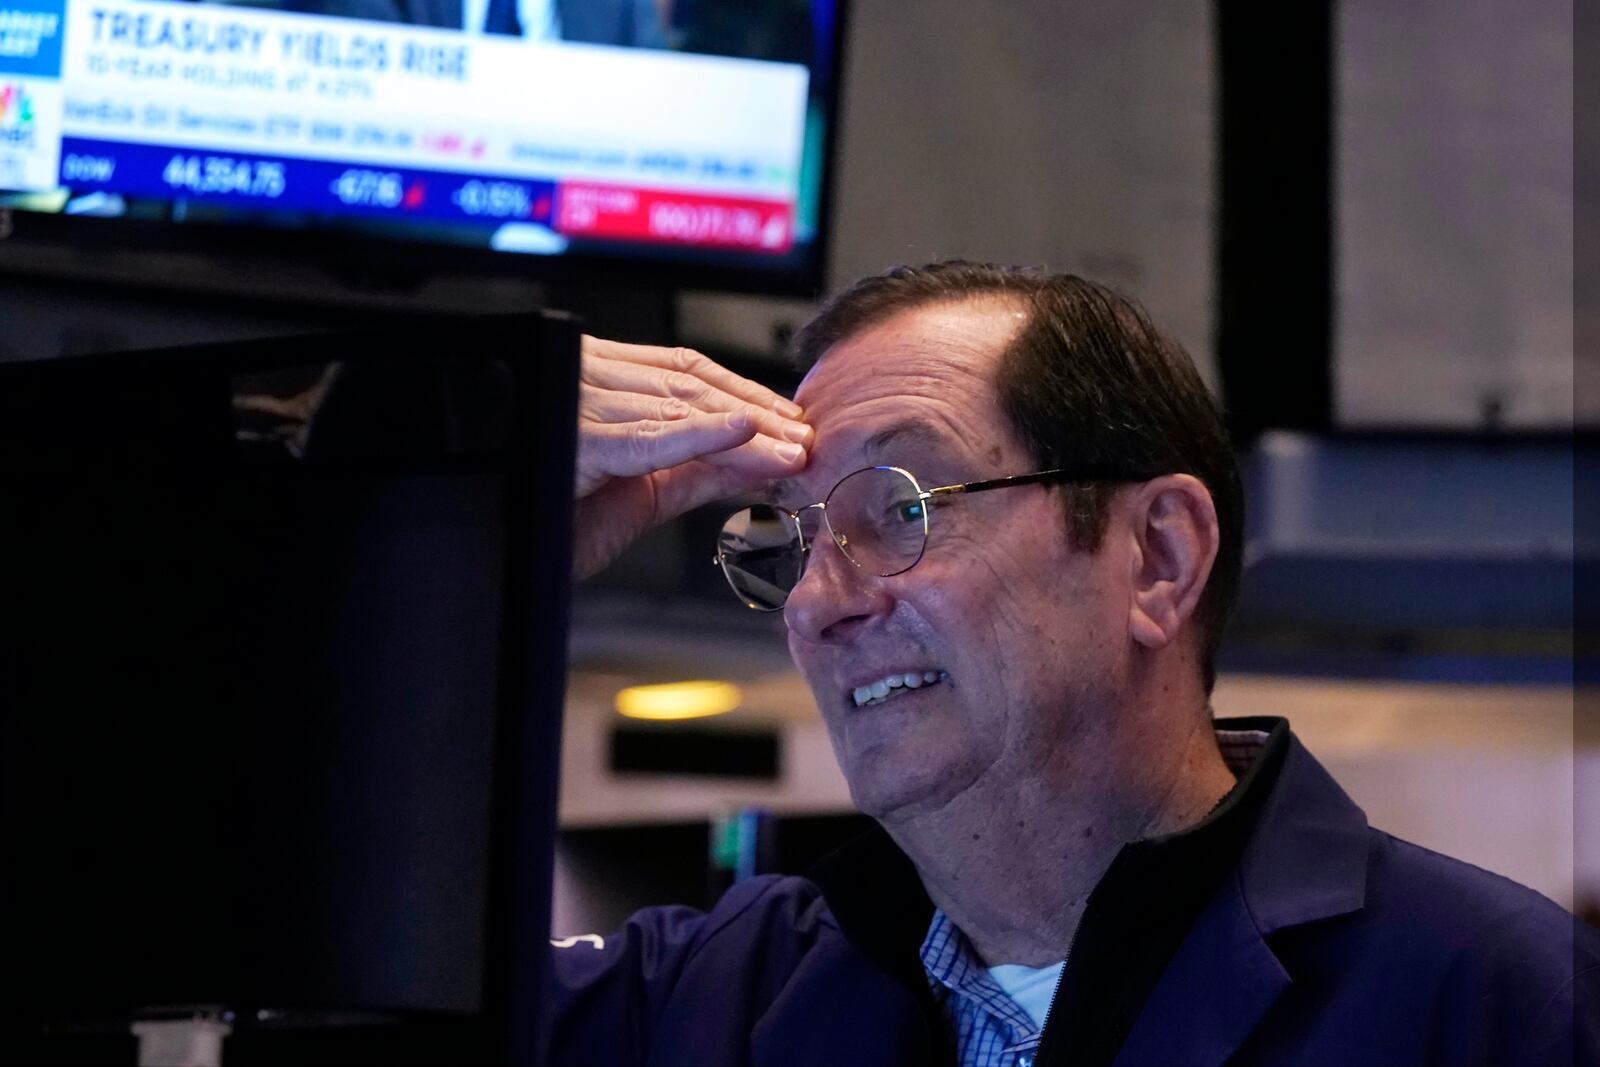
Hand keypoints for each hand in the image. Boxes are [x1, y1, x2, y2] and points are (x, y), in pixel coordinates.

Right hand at [572, 336, 812, 578]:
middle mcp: (586, 378)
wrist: (515, 561)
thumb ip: (698, 467)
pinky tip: (744, 435)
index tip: (791, 419)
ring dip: (747, 429)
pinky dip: (701, 435)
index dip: (745, 391)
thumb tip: (759, 457)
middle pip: (689, 388)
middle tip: (806, 440)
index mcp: (598, 377)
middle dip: (757, 414)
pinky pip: (651, 439)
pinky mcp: (579, 444)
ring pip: (679, 410)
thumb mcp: (644, 489)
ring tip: (793, 449)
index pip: (684, 370)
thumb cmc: (564, 520)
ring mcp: (580, 405)